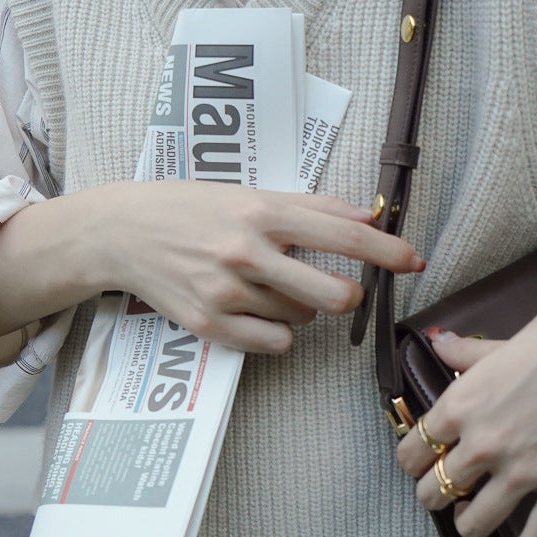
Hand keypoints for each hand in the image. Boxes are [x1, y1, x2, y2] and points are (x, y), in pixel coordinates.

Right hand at [93, 181, 424, 354]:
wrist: (122, 232)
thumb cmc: (190, 207)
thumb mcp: (249, 192)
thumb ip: (310, 206)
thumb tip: (368, 212)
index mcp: (262, 211)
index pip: (343, 233)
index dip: (387, 250)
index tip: (415, 260)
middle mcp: (247, 251)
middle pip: (335, 295)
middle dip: (349, 296)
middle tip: (340, 289)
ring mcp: (227, 291)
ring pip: (303, 319)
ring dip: (300, 308)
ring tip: (267, 286)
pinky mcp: (209, 323)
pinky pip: (275, 343)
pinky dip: (276, 332)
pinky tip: (254, 311)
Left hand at [396, 247, 536, 536]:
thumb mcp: (505, 342)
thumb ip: (468, 355)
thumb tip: (440, 343)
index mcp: (463, 403)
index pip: (413, 450)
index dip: (414, 461)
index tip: (422, 463)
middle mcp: (485, 442)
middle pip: (434, 491)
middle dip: (436, 494)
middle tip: (448, 491)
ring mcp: (524, 471)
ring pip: (473, 524)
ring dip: (469, 524)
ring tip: (474, 517)